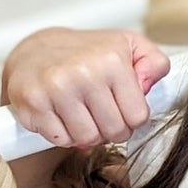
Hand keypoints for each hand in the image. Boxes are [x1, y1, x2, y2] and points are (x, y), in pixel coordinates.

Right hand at [0, 27, 169, 148]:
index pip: (138, 118)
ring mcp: (56, 87)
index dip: (131, 118)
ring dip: (87, 134)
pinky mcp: (33, 102)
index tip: (120, 107)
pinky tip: (61, 116)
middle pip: (114, 132)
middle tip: (99, 114)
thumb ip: (154, 62)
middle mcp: (83, 72)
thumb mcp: (128, 47)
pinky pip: (61, 140)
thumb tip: (150, 82)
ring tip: (81, 114)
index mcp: (111, 59)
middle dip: (110, 129)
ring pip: (88, 139)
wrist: (36, 51)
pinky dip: (63, 134)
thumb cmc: (87, 54)